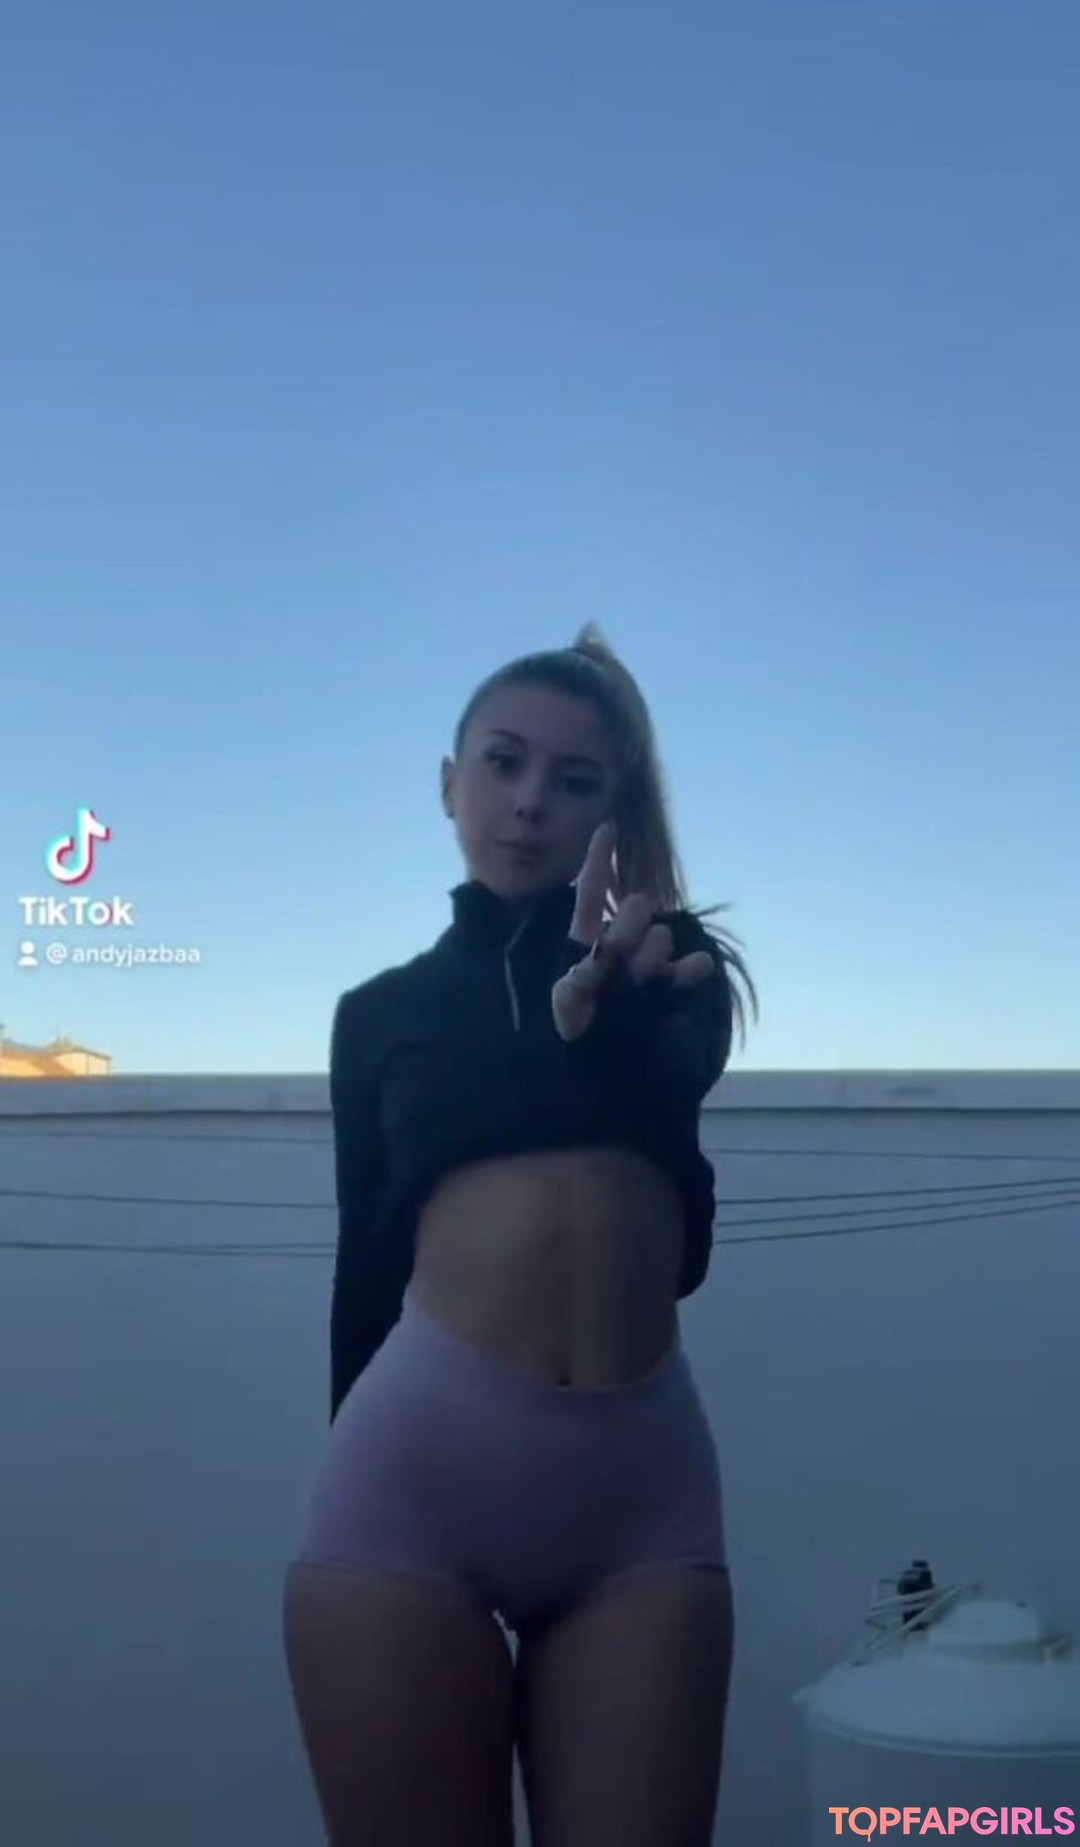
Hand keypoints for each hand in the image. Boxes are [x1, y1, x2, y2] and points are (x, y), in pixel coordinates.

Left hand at [552, 821, 714, 1040]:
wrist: (596, 1068)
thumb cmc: (572, 1030)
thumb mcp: (563, 1004)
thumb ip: (576, 981)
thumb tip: (598, 962)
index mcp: (585, 937)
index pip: (592, 890)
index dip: (600, 858)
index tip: (608, 825)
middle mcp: (618, 942)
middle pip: (637, 909)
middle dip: (629, 929)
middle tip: (620, 961)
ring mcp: (645, 962)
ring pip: (661, 937)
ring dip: (650, 958)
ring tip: (637, 984)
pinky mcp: (666, 987)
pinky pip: (688, 967)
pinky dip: (692, 967)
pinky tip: (698, 967)